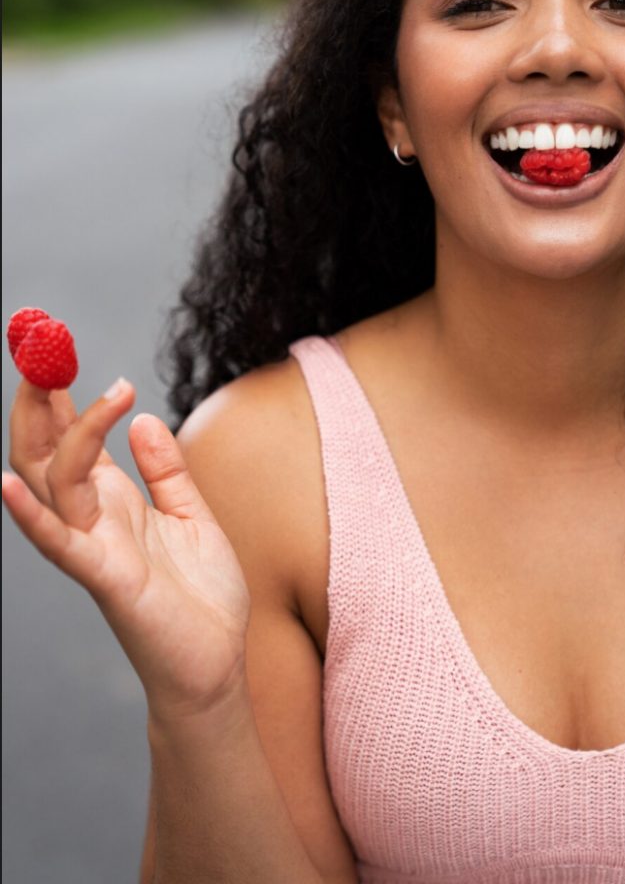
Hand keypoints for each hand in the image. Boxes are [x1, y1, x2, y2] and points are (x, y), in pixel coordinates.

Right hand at [3, 377, 250, 720]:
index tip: (51, 345)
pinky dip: (30, 514)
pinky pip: (60, 542)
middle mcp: (94, 518)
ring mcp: (94, 546)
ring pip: (51, 481)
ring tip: (51, 379)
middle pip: (47, 450)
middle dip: (36, 398)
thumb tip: (146, 418)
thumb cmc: (203, 597)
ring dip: (49, 429)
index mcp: (115, 502)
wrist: (218, 664)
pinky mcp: (106, 578)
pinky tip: (6, 483)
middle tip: (38, 345)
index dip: (59, 394)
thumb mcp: (193, 516)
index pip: (72, 439)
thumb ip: (168, 470)